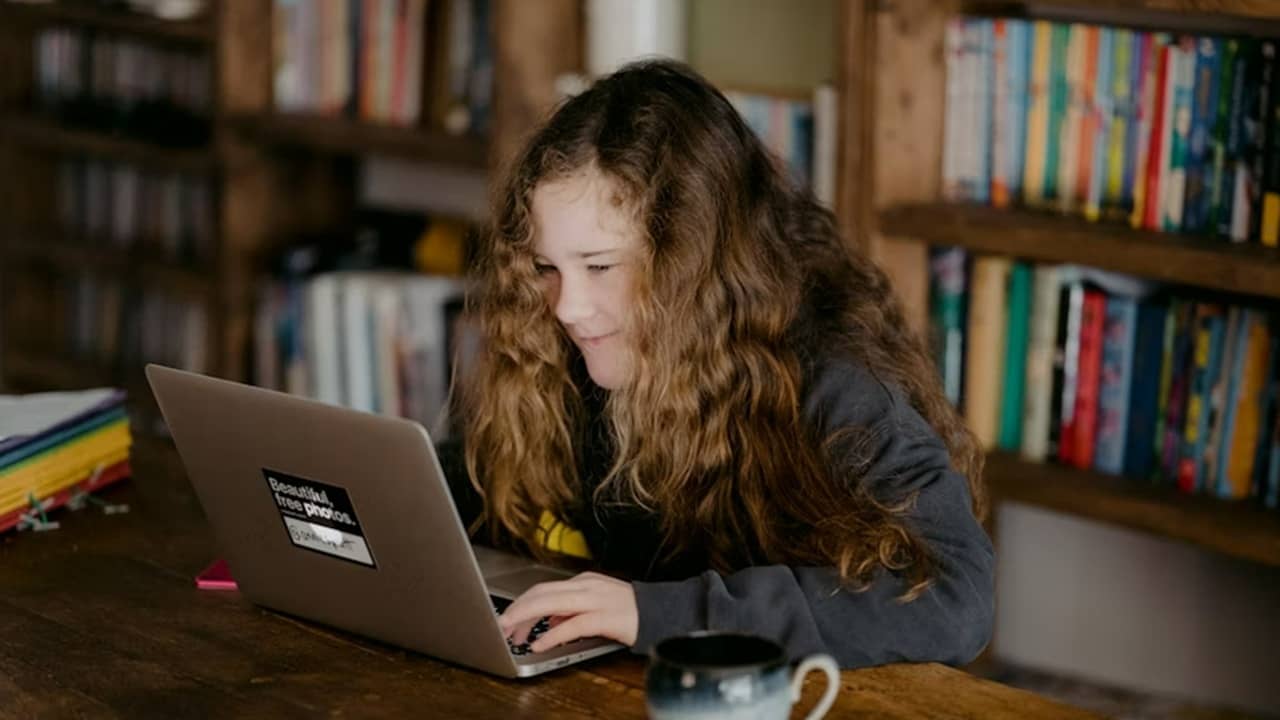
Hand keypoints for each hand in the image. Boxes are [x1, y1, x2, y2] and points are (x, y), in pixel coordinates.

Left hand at [496, 571, 637, 652]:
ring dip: (526, 619)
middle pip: (541, 593)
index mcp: (582, 582)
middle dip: (516, 610)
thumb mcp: (595, 605)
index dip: (520, 605)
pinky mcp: (604, 617)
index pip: (543, 590)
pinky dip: (552, 635)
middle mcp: (586, 586)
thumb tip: (550, 620)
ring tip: (512, 633)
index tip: (508, 621)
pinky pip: (571, 625)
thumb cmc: (629, 611)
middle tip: (501, 626)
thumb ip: (572, 610)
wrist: (661, 612)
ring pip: (551, 603)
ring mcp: (595, 600)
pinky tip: (540, 644)